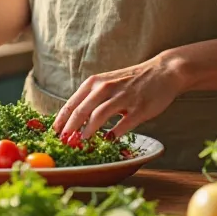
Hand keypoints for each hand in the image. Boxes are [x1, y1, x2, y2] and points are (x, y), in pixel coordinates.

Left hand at [53, 54, 184, 140]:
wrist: (162, 71)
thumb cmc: (132, 80)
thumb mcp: (107, 83)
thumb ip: (92, 98)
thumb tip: (72, 121)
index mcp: (95, 83)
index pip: (72, 104)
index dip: (61, 121)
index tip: (53, 134)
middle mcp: (106, 87)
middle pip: (81, 111)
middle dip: (70, 129)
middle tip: (64, 143)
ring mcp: (123, 97)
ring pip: (98, 116)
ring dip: (87, 132)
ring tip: (81, 143)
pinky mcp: (139, 108)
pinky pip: (123, 124)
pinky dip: (113, 135)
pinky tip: (109, 141)